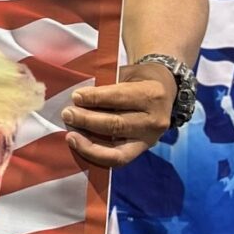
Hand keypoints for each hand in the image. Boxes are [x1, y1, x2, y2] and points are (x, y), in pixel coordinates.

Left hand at [60, 62, 176, 167]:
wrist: (165, 92)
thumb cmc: (137, 79)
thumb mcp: (126, 73)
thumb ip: (106, 84)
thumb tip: (76, 97)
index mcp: (150, 94)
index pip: (120, 98)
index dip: (95, 98)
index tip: (75, 96)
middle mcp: (154, 120)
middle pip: (117, 125)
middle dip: (87, 120)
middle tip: (67, 114)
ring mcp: (149, 139)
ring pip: (117, 149)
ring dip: (89, 143)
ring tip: (71, 135)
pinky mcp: (143, 150)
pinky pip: (119, 159)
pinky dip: (97, 155)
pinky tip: (80, 146)